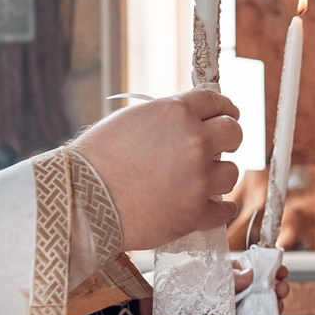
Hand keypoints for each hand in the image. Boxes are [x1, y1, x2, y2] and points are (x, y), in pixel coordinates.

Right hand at [72, 90, 240, 250]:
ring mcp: (198, 179)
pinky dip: (221, 209)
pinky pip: (225, 209)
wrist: (81, 200)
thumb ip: (166, 118)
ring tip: (203, 181)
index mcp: (175, 113)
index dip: (224, 108)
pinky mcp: (195, 213)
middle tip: (221, 147)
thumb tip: (190, 120)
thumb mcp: (131, 120)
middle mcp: (194, 142)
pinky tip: (216, 207)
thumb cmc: (95, 159)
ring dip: (219, 175)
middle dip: (229, 138)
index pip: (215, 101)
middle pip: (234, 133)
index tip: (228, 114)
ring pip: (231, 172)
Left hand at [149, 263, 288, 314]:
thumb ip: (225, 277)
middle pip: (260, 291)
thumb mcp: (200, 276)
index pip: (252, 271)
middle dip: (275, 286)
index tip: (280, 265)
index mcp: (224, 277)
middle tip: (282, 284)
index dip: (268, 268)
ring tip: (280, 298)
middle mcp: (230, 296)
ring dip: (273, 304)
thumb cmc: (172, 290)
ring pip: (258, 310)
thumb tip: (251, 274)